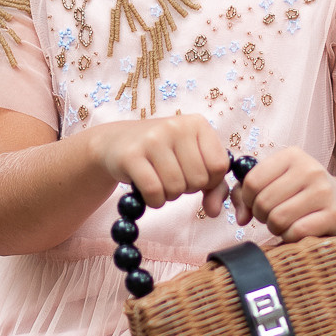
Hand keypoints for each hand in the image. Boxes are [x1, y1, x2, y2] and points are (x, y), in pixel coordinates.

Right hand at [82, 114, 229, 210]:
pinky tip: (149, 193)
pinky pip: (154, 191)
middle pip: (198, 179)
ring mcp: (152, 139)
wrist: (116, 142)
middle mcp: (176, 126)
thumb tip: (215, 212)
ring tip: (159, 181)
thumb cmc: (163, 154)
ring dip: (169, 195)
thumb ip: (214, 186)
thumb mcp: (193, 161)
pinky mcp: (131, 155)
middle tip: (172, 177)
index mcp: (197, 123)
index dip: (210, 180)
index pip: (219, 165)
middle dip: (187, 188)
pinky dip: (155, 201)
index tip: (194, 175)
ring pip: (176, 188)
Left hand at [234, 147, 335, 242]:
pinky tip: (298, 232)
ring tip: (285, 224)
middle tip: (272, 217)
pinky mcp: (334, 215)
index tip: (255, 204)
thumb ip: (247, 194)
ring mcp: (324, 192)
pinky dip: (290, 237)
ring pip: (278, 219)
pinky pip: (296, 232)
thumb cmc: (303, 194)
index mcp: (292, 156)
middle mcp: (310, 169)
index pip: (252, 180)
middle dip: (262, 216)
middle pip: (264, 202)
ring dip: (276, 228)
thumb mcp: (278, 183)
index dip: (247, 199)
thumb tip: (240, 217)